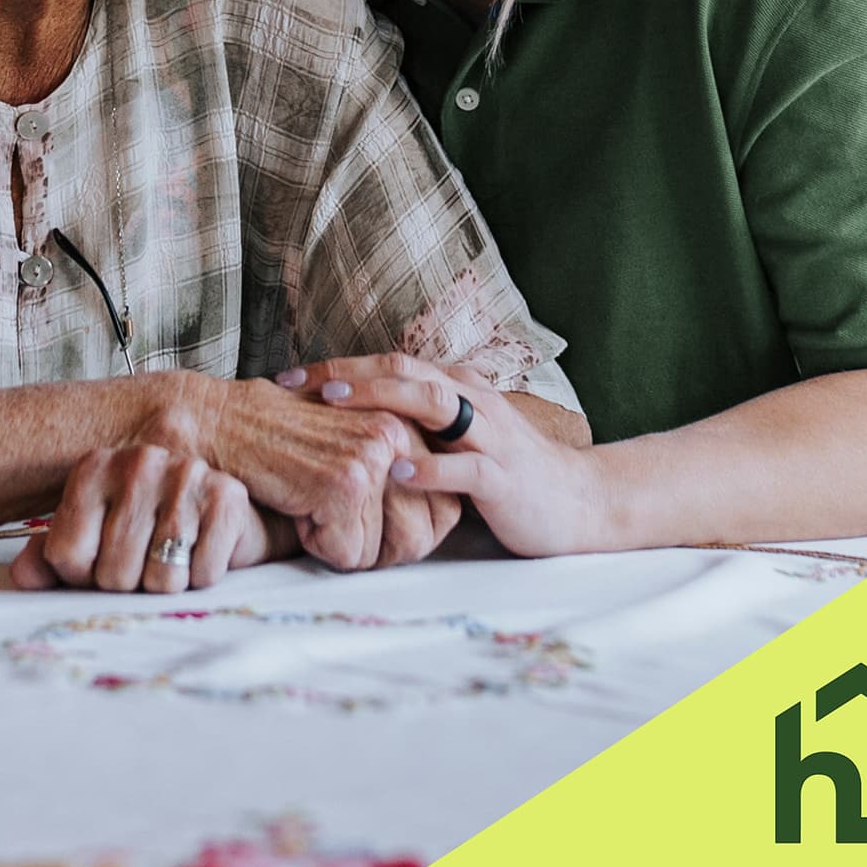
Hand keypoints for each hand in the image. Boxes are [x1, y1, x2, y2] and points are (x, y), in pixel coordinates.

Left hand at [10, 444, 269, 592]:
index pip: (67, 555)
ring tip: (174, 556)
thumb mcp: (93, 538)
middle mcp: (138, 461)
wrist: (222, 513)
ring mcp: (184, 474)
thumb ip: (51, 557)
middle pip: (114, 574)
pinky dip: (203, 577)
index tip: (102, 560)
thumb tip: (23, 576)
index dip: (83, 576)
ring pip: (160, 579)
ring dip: (167, 584)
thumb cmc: (147, 530)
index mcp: (94, 468)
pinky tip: (202, 551)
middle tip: (144, 561)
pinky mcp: (227, 496)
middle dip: (130, 585)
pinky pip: (202, 574)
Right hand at [203, 377, 424, 571]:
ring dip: (343, 545)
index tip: (364, 519)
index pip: (445, 511)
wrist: (222, 422)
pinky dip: (315, 544)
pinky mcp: (344, 484)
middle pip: (421, 536)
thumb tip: (438, 524)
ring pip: (383, 551)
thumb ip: (397, 472)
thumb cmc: (281, 439)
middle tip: (333, 518)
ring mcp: (374, 457)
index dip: (404, 534)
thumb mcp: (352, 445)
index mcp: (408, 422)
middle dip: (377, 547)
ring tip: (311, 502)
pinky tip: (295, 504)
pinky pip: (348, 555)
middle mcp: (399, 433)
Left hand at [297, 353, 604, 557]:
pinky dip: (429, 466)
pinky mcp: (504, 477)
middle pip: (405, 370)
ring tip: (337, 404)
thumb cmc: (507, 471)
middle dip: (348, 373)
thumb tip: (347, 428)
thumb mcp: (457, 439)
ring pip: (435, 402)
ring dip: (382, 399)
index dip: (339, 366)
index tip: (288, 378)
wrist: (578, 502)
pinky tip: (396, 470)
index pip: (391, 364)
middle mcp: (473, 400)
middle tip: (297, 384)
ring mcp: (491, 435)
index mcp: (457, 387)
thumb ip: (415, 425)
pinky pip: (465, 467)